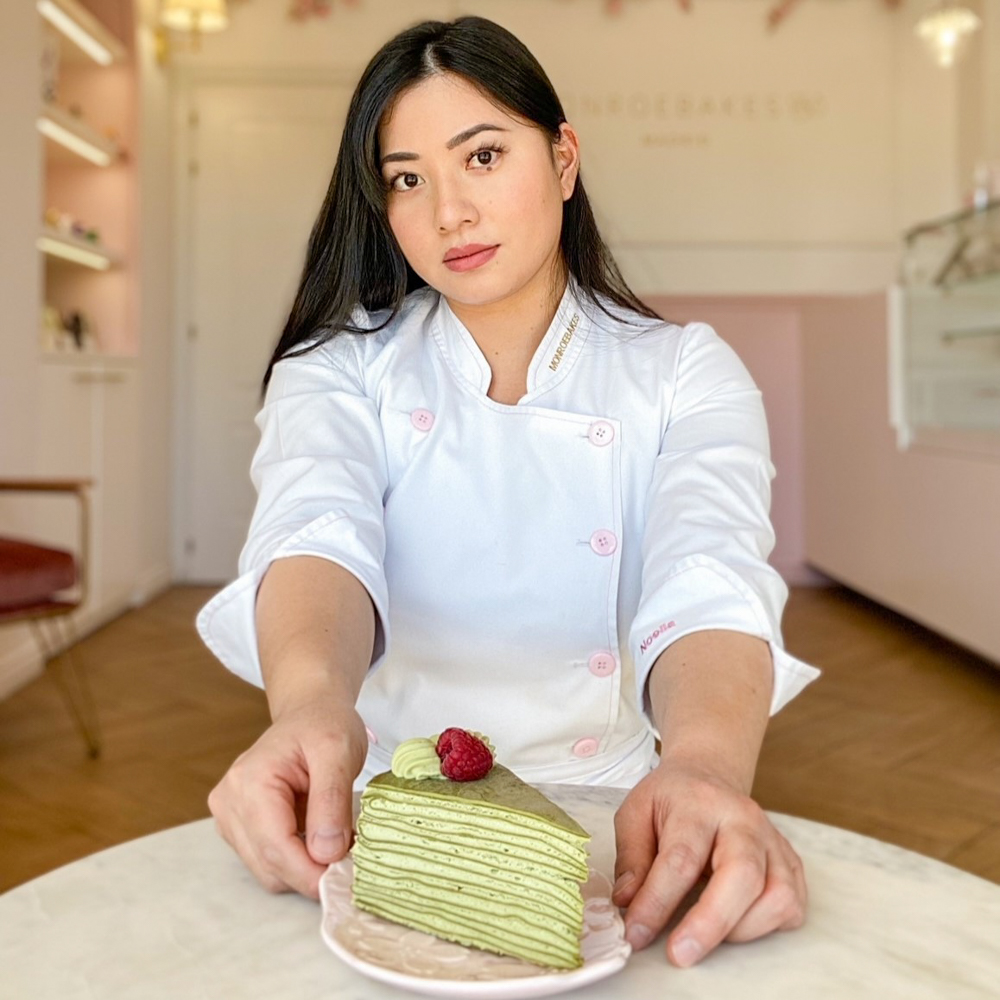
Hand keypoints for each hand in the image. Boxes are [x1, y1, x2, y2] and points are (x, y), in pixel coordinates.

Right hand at [208, 701, 367, 898]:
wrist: (310, 712)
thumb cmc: (324, 724)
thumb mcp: (339, 752)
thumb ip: (331, 801)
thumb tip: (327, 853)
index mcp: (249, 782)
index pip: (276, 847)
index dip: (312, 873)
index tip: (347, 881)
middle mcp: (229, 802)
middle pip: (269, 866)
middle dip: (311, 873)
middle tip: (352, 864)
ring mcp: (230, 816)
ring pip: (268, 870)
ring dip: (304, 868)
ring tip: (339, 845)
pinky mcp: (239, 826)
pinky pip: (268, 860)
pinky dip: (297, 859)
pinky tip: (320, 840)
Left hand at [612, 759, 806, 966]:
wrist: (708, 777)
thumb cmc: (670, 800)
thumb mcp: (635, 813)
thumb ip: (631, 859)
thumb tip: (629, 904)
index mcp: (700, 804)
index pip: (681, 859)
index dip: (657, 903)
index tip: (636, 934)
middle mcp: (744, 820)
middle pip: (742, 875)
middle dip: (710, 923)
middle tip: (680, 953)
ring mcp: (773, 841)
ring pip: (777, 895)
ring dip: (740, 928)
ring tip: (705, 931)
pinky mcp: (791, 862)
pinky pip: (793, 905)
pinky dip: (766, 926)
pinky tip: (734, 922)